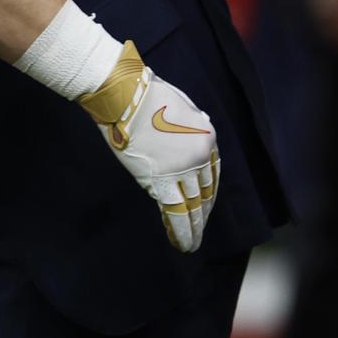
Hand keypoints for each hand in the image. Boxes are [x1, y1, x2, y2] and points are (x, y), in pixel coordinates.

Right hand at [78, 42, 219, 252]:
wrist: (124, 93)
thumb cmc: (146, 92)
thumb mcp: (183, 105)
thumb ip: (192, 123)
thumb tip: (195, 132)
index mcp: (208, 137)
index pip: (213, 173)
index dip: (209, 193)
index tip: (204, 205)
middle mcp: (200, 156)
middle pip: (205, 193)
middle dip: (202, 215)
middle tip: (199, 230)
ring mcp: (182, 169)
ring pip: (193, 207)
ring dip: (193, 228)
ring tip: (192, 244)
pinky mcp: (160, 179)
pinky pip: (174, 211)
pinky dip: (179, 230)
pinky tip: (182, 243)